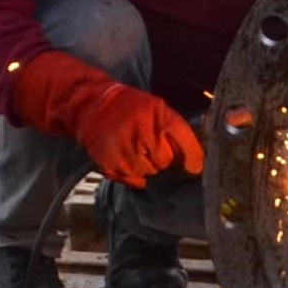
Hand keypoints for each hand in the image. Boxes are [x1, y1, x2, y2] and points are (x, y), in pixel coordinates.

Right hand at [4, 50, 204, 186]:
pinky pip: (135, 180)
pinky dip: (136, 175)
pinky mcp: (112, 165)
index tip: (195, 167)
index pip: (187, 146)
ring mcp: (127, 152)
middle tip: (156, 150)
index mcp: (160, 117)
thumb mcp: (157, 108)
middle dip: (167, 161)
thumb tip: (196, 160)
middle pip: (168, 163)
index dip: (195, 159)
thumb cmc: (129, 107)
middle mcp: (144, 134)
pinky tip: (129, 159)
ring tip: (139, 151)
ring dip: (150, 167)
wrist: (91, 107)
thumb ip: (176, 130)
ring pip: (151, 173)